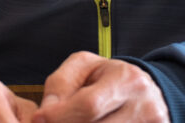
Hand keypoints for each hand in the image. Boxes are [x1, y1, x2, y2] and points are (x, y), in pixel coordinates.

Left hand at [33, 52, 167, 122]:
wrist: (142, 91)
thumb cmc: (106, 77)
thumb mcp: (82, 67)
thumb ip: (60, 85)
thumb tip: (43, 115)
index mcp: (127, 79)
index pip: (89, 105)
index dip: (60, 116)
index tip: (39, 119)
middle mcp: (145, 106)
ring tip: (69, 121)